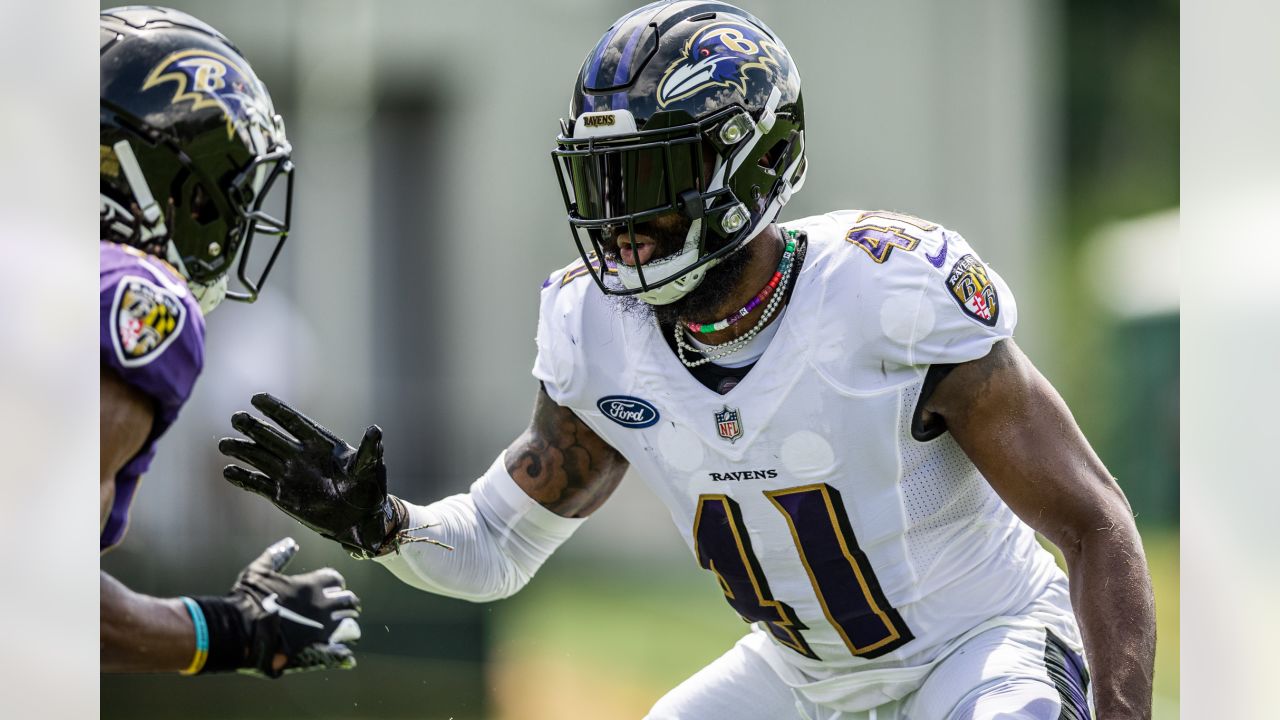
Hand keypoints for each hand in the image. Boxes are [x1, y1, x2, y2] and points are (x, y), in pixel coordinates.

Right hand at [219, 393, 401, 556]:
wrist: (360, 519)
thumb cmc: (369, 489)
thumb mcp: (370, 468)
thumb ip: (369, 450)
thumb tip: (376, 430)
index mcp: (320, 443)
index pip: (294, 422)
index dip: (276, 409)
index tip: (256, 398)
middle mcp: (300, 455)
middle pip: (271, 436)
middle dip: (254, 427)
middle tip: (236, 418)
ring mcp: (288, 474)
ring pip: (259, 457)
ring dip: (242, 450)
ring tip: (224, 445)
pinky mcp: (282, 495)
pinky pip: (258, 484)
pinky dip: (243, 478)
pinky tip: (228, 471)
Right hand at [226, 538, 360, 677]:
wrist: (242, 631)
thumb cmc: (249, 599)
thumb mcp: (259, 571)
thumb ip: (276, 555)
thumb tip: (290, 543)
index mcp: (309, 584)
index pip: (335, 579)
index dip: (334, 583)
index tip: (332, 587)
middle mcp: (321, 603)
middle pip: (347, 599)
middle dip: (346, 601)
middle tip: (343, 605)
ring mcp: (320, 625)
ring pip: (346, 619)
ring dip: (346, 619)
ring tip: (342, 622)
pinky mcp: (316, 645)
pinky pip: (338, 643)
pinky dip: (342, 645)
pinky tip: (342, 647)